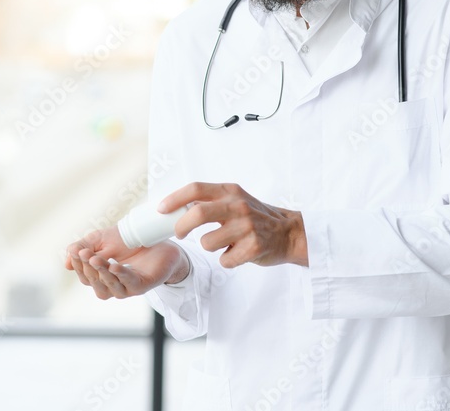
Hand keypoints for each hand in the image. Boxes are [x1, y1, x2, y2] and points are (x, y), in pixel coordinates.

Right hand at [64, 226, 187, 299]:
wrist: (156, 238)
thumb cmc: (127, 240)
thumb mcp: (101, 239)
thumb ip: (83, 248)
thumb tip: (66, 264)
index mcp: (100, 276)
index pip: (84, 275)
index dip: (78, 264)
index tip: (76, 251)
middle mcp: (112, 285)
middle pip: (94, 282)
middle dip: (87, 268)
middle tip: (84, 253)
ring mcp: (127, 287)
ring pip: (109, 286)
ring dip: (101, 272)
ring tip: (95, 258)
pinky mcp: (142, 285)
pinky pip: (129, 283)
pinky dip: (120, 275)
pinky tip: (114, 265)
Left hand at [159, 182, 307, 268]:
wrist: (289, 233)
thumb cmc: (255, 217)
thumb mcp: (235, 199)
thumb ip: (210, 200)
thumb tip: (175, 207)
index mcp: (230, 191)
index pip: (195, 188)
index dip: (174, 198)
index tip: (161, 209)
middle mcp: (238, 205)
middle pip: (197, 213)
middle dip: (181, 226)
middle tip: (179, 234)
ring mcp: (247, 227)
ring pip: (208, 242)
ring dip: (210, 247)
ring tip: (224, 243)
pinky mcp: (253, 247)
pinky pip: (224, 260)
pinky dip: (227, 260)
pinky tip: (238, 253)